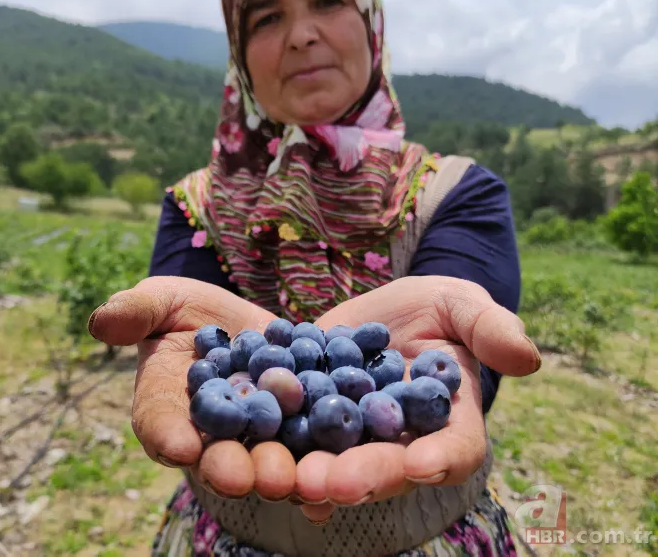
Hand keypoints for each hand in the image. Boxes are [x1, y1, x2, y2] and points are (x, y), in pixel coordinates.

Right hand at [87, 276, 298, 500]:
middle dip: (228, 468)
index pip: (159, 421)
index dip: (166, 434)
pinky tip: (332, 493)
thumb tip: (100, 321)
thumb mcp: (163, 300)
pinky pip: (306, 454)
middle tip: (243, 476)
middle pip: (214, 455)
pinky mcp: (296, 433)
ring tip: (292, 483)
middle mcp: (209, 434)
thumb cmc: (188, 311)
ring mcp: (255, 439)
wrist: (243, 324)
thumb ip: (136, 310)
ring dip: (277, 476)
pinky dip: (318, 474)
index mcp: (166, 405)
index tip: (180, 446)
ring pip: (263, 462)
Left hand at [294, 275, 541, 523]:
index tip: (423, 464)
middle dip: (365, 476)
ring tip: (294, 478)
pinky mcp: (312, 422)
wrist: (379, 312)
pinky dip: (281, 455)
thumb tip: (527, 358)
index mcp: (448, 420)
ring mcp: (354, 438)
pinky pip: (298, 445)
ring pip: (339, 466)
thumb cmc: (434, 309)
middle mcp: (402, 442)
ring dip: (316, 477)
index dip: (442, 459)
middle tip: (335, 484)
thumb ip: (489, 327)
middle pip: (389, 468)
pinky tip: (261, 463)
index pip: (456, 448)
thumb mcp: (460, 304)